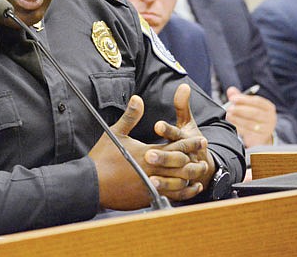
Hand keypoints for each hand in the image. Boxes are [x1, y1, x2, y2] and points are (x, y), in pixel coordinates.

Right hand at [88, 93, 206, 209]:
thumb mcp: (115, 132)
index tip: (201, 140)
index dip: (190, 143)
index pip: (176, 146)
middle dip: (195, 158)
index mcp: (148, 153)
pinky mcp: (147, 198)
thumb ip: (130, 116)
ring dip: (191, 176)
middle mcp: (153, 170)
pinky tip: (188, 188)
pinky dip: (183, 193)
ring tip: (199, 171)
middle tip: (204, 153)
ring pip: (180, 182)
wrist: (92, 183)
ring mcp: (151, 186)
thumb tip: (138, 98)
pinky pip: (171, 197)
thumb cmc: (102, 157)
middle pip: (182, 164)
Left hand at [153, 84, 214, 198]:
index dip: (168, 129)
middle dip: (164, 156)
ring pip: (181, 175)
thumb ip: (183, 106)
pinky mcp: (188, 186)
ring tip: (150, 178)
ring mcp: (191, 172)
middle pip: (178, 156)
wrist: (208, 166)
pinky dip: (171, 191)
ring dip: (167, 178)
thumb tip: (183, 85)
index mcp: (188, 139)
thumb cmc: (192, 142)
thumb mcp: (188, 124)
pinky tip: (157, 191)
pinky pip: (181, 191)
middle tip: (147, 155)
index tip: (156, 125)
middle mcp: (191, 156)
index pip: (178, 133)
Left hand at [225, 86, 276, 147]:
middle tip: (229, 108)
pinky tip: (231, 124)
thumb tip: (231, 90)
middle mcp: (270, 118)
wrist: (260, 134)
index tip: (232, 98)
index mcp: (268, 107)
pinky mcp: (260, 138)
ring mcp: (267, 129)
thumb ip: (239, 97)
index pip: (257, 101)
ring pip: (251, 123)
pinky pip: (248, 133)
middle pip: (255, 113)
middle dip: (240, 110)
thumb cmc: (253, 116)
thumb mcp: (248, 106)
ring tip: (228, 115)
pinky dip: (238, 127)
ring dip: (237, 119)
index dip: (244, 99)